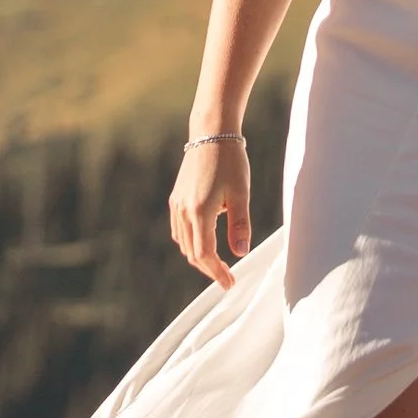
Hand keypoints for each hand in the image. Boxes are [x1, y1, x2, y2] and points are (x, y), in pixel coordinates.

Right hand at [171, 134, 251, 283]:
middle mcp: (183, 210)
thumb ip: (240, 226)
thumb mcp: (241, 194)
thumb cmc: (231, 161)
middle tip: (226, 277)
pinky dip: (191, 241)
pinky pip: (180, 229)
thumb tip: (240, 253)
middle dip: (209, 268)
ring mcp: (177, 204)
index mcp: (200, 212)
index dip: (217, 272)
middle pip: (192, 252)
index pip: (204, 254)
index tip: (229, 284)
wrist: (212, 133)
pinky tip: (204, 240)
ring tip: (218, 262)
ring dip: (199, 256)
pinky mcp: (176, 198)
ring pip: (183, 242)